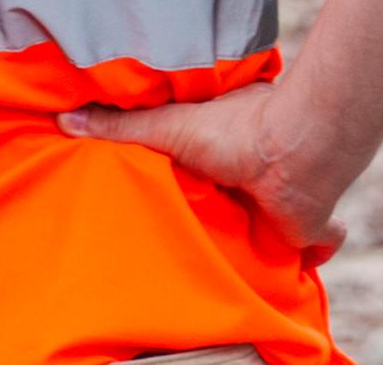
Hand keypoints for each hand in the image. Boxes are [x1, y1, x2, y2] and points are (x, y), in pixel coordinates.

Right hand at [61, 82, 353, 257]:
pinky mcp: (307, 228)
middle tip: (205, 225)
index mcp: (233, 141)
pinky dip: (315, 250)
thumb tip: (65, 117)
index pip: (217, 157)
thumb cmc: (236, 130)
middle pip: (245, 194)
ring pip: (276, 222)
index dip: (205, 170)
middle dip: (233, 206)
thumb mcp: (168, 126)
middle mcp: (262, 171)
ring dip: (264, 234)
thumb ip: (122, 126)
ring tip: (234, 252)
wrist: (291, 154)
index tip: (190, 179)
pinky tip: (295, 264)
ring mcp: (286, 201)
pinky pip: (317, 243)